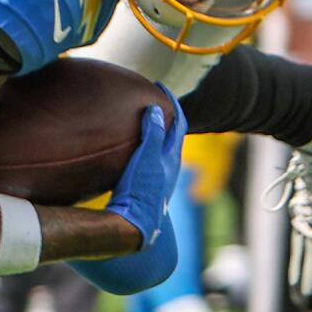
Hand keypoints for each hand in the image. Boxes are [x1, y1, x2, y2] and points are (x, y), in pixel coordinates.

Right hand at [102, 94, 184, 248]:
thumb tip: (157, 108)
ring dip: (157, 131)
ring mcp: (160, 179)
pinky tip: (133, 150)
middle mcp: (170, 167)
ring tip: (143, 120)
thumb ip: (154, 133)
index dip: (172, 102)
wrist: (134, 225)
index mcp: (172, 157)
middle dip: (166, 115)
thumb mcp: (146, 158)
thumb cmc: (141, 190)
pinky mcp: (148, 188)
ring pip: (163, 148)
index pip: (178, 122)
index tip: (161, 86)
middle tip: (154, 99)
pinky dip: (147, 146)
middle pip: (173, 135)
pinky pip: (152, 159)